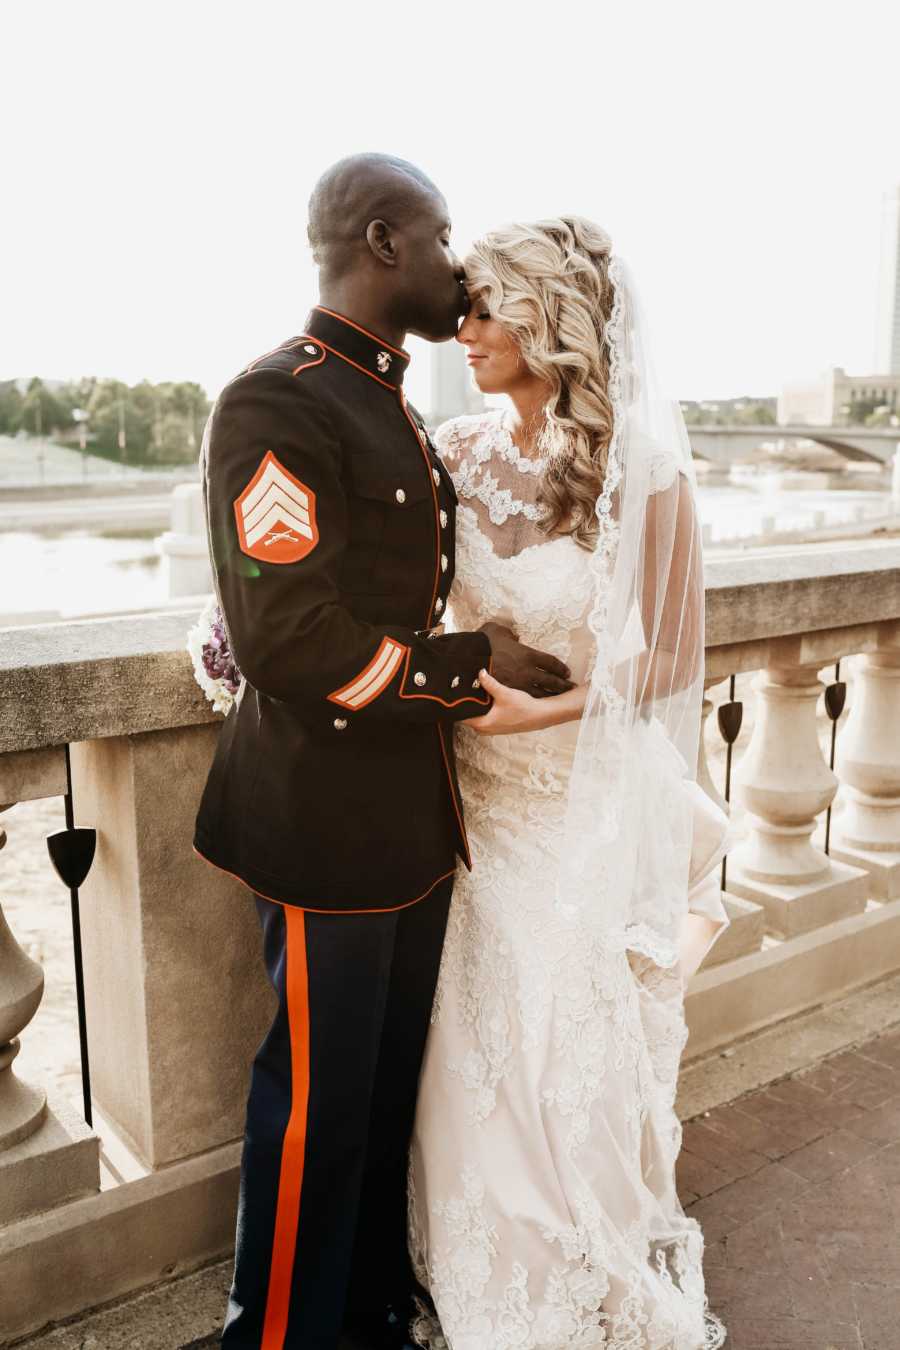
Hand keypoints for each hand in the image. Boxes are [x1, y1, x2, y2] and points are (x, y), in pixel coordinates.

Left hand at [463, 670, 586, 734]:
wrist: (540, 716)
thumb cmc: (523, 707)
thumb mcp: (504, 693)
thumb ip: (490, 684)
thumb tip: (480, 673)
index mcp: (482, 724)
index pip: (460, 715)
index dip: (457, 703)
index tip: (454, 692)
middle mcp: (483, 729)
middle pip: (467, 714)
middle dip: (466, 701)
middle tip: (462, 686)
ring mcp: (489, 728)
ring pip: (475, 714)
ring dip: (475, 703)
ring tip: (472, 688)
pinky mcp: (496, 725)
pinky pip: (483, 715)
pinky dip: (482, 707)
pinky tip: (484, 695)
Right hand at [479, 622, 572, 696]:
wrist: (468, 661)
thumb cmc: (482, 643)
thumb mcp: (496, 630)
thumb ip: (508, 634)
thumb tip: (513, 637)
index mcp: (526, 654)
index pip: (550, 661)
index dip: (560, 667)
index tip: (567, 671)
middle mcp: (527, 671)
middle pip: (550, 679)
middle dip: (562, 684)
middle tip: (571, 687)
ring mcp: (518, 685)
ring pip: (542, 692)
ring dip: (553, 695)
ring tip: (561, 699)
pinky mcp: (509, 694)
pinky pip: (526, 700)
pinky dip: (537, 702)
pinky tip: (541, 705)